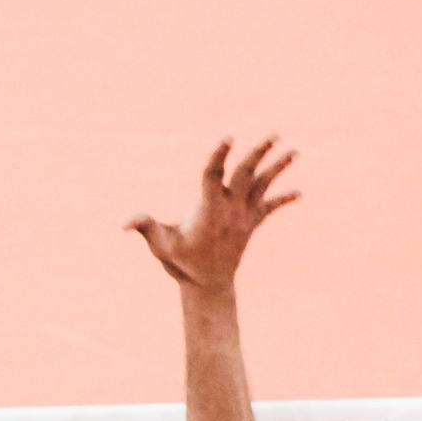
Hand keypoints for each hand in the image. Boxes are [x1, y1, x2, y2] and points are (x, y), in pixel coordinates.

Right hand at [130, 138, 298, 293]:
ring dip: (279, 168)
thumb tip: (122, 224)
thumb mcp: (160, 245)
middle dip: (259, 154)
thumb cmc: (181, 263)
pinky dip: (283, 199)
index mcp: (208, 210)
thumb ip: (144, 228)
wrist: (208, 286)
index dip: (219, 156)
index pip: (213, 176)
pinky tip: (299, 192)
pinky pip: (270, 208)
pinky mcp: (251, 225)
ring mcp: (243, 217)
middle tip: (273, 134)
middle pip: (246, 175)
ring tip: (295, 150)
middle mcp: (230, 211)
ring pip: (263, 187)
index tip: (228, 137)